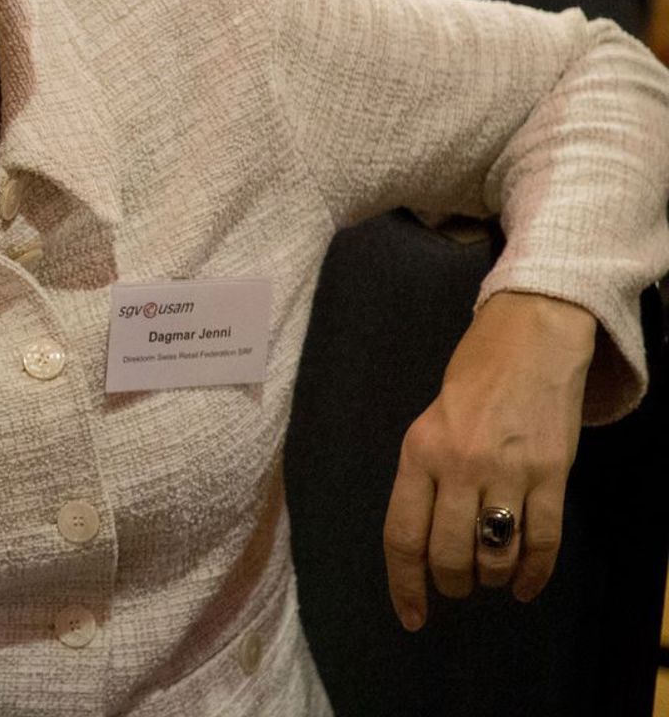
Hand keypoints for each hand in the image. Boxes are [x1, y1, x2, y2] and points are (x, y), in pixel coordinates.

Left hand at [382, 292, 597, 629]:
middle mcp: (458, 466)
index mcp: (417, 452)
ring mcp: (508, 471)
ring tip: (491, 576)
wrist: (530, 338)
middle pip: (449, 554)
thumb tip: (422, 540)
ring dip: (492, 578)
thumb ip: (425, 476)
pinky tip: (525, 586)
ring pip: (496, 555)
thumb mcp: (430, 423)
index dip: (405, 584)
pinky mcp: (553, 473)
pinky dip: (535, 574)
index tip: (410, 616)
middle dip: (451, 585)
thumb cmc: (473, 380)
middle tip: (457, 587)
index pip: (402, 535)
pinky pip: (543, 542)